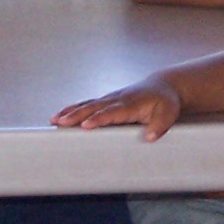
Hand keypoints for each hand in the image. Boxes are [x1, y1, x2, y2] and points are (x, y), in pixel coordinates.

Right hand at [52, 80, 182, 140]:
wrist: (164, 86)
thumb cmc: (166, 101)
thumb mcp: (169, 113)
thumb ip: (160, 126)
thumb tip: (150, 137)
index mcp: (131, 103)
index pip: (112, 112)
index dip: (98, 118)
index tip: (85, 125)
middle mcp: (118, 99)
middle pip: (94, 107)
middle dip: (76, 115)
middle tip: (60, 122)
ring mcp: (111, 98)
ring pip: (87, 104)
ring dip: (70, 111)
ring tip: (54, 120)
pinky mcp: (107, 101)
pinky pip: (88, 104)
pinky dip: (73, 109)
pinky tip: (62, 115)